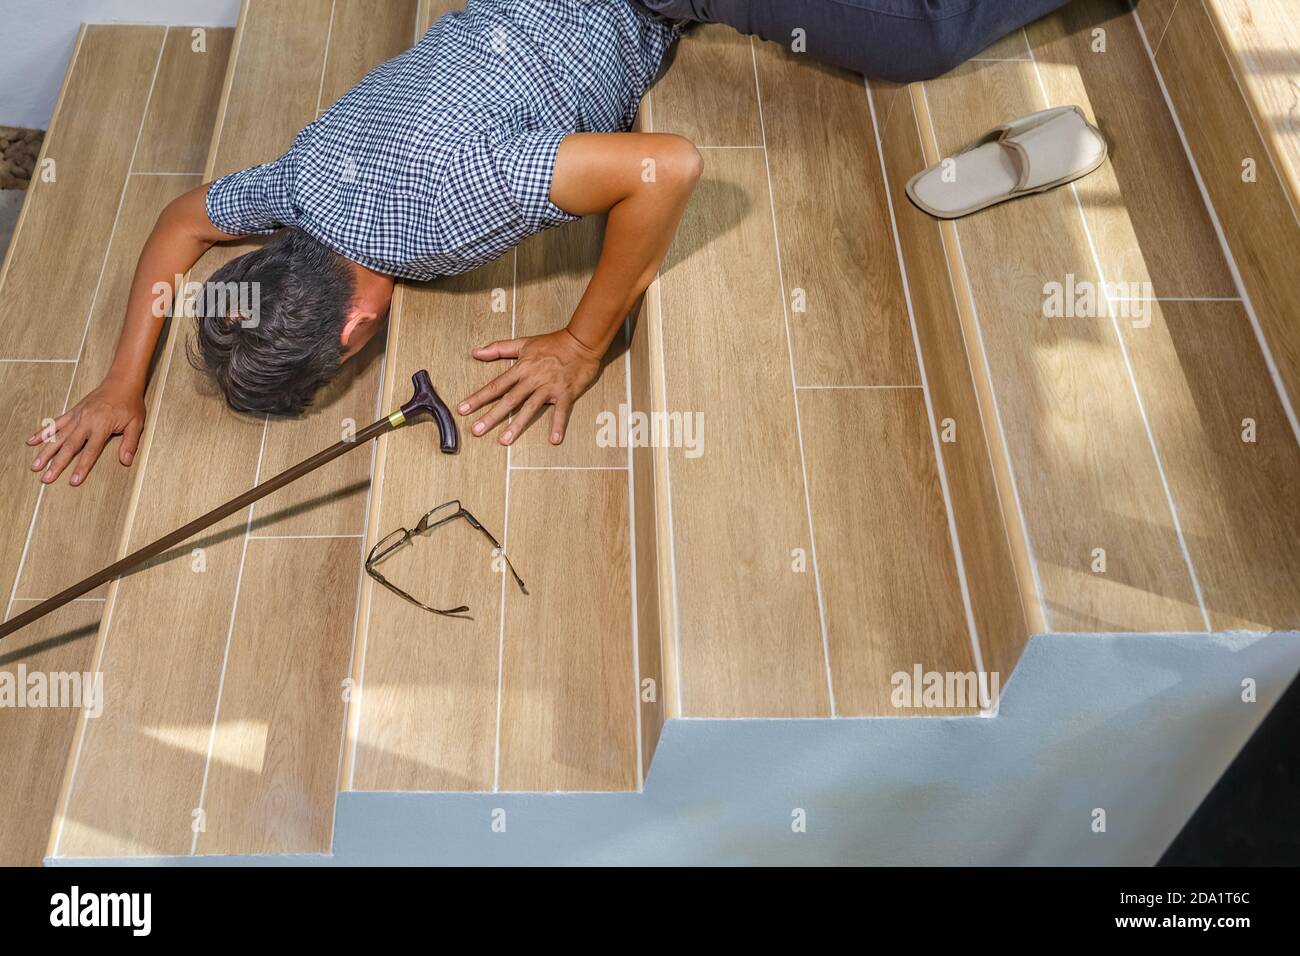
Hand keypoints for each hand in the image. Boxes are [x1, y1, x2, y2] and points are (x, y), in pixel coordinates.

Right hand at [27, 378, 145, 485]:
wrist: (122, 382)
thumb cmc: (130, 403)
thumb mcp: (136, 424)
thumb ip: (130, 443)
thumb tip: (126, 461)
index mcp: (102, 426)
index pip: (90, 451)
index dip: (81, 467)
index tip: (73, 481)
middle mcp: (86, 421)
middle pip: (68, 446)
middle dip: (56, 464)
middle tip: (46, 479)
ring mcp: (77, 416)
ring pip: (58, 436)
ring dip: (45, 451)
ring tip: (35, 465)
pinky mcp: (73, 411)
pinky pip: (56, 423)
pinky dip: (44, 432)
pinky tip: (32, 441)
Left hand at [457, 329, 601, 445]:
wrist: (581, 341)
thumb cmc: (553, 343)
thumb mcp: (523, 342)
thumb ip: (498, 348)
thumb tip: (476, 352)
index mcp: (521, 368)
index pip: (495, 385)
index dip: (478, 397)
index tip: (463, 409)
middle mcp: (532, 380)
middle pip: (508, 400)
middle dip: (491, 416)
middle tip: (476, 430)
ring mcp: (548, 388)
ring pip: (529, 408)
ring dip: (516, 425)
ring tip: (504, 440)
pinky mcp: (565, 393)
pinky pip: (561, 412)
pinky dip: (558, 425)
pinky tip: (554, 440)